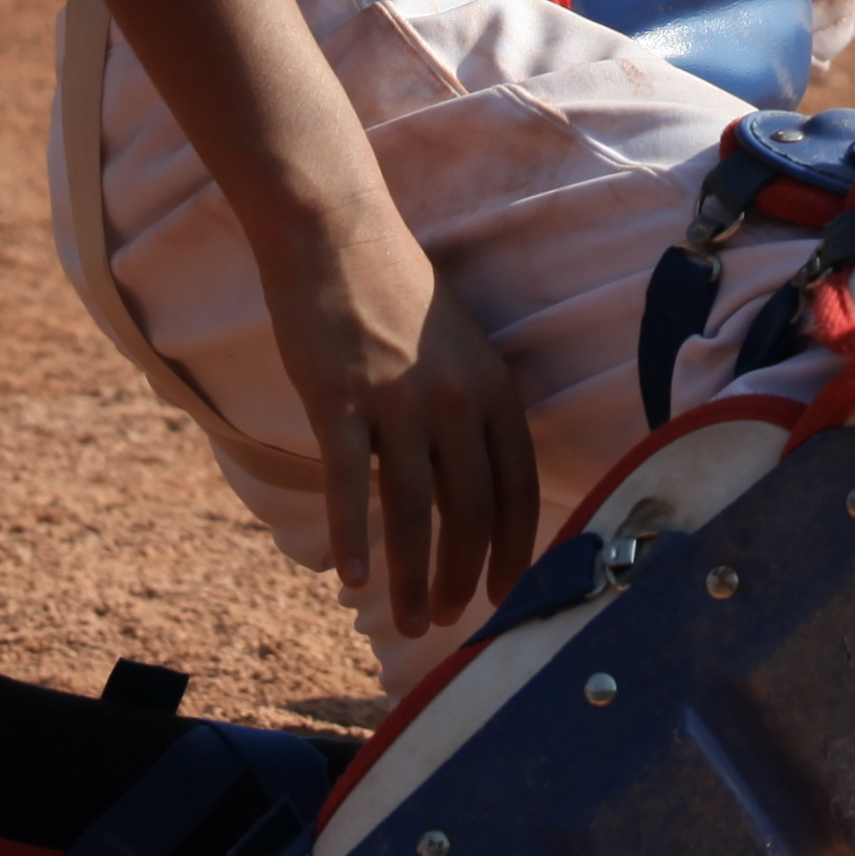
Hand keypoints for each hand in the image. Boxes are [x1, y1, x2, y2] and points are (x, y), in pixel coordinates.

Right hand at [261, 200, 542, 643]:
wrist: (337, 234)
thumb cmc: (394, 294)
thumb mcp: (458, 349)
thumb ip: (470, 409)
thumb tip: (472, 484)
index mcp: (493, 387)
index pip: (518, 487)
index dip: (513, 549)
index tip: (502, 594)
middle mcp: (457, 399)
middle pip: (471, 512)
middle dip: (461, 577)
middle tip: (443, 621)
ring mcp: (400, 401)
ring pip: (415, 512)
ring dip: (411, 577)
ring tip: (406, 620)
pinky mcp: (343, 401)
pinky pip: (352, 485)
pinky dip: (354, 538)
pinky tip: (353, 579)